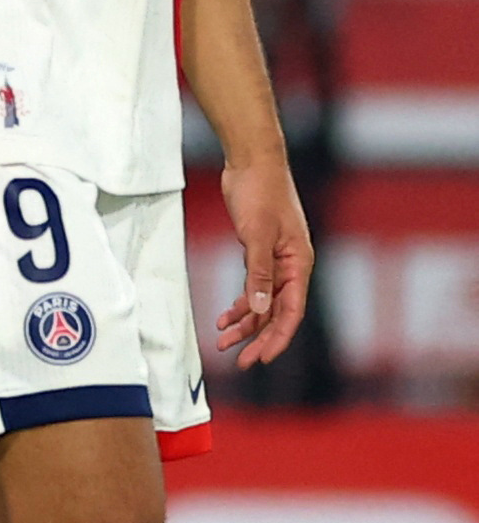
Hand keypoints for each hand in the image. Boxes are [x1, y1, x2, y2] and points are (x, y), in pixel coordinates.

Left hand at [215, 157, 311, 367]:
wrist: (252, 161)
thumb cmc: (260, 193)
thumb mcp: (256, 235)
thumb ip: (258, 273)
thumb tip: (257, 310)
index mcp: (299, 265)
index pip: (291, 312)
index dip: (277, 337)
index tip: (260, 358)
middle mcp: (292, 267)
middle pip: (277, 313)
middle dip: (258, 337)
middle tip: (239, 361)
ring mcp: (276, 261)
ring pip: (262, 302)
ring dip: (245, 323)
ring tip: (223, 341)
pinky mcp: (259, 252)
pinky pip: (253, 287)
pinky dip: (240, 303)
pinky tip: (225, 317)